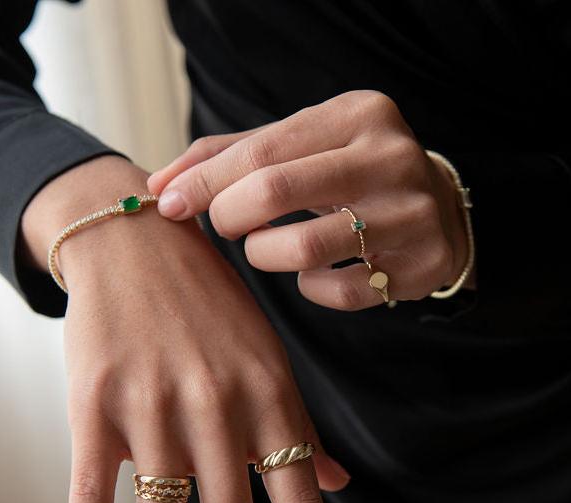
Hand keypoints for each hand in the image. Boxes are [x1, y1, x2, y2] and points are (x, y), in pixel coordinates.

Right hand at [20, 155, 350, 502]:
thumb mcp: (267, 354)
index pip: (299, 498)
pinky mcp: (94, 403)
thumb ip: (298, 424)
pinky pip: (90, 489)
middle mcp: (216, 406)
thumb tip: (334, 482)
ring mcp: (152, 405)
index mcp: (268, 395)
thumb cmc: (209, 303)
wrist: (138, 240)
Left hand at [147, 90, 474, 309]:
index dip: (206, 182)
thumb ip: (232, 156)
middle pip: (276, 191)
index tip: (171, 203)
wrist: (436, 208)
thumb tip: (161, 186)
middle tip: (228, 226)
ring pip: (306, 248)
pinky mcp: (419, 266)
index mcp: (357, 115)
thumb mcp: (301, 146)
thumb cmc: (349, 173)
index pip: (260, 150)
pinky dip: (311, 287)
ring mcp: (410, 214)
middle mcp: (391, 158)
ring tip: (267, 248)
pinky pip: (338, 291)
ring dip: (266, 255)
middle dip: (231, 216)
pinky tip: (315, 272)